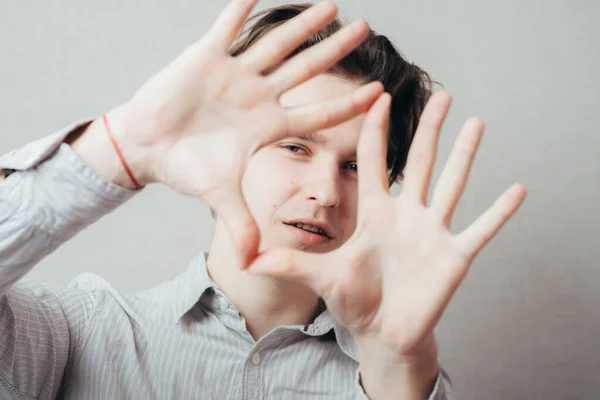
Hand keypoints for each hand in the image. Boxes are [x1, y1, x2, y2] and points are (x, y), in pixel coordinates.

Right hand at [105, 0, 382, 264]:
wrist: (149, 148)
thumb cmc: (186, 169)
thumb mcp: (220, 197)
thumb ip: (242, 225)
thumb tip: (255, 264)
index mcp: (267, 126)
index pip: (316, 115)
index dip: (347, 106)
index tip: (379, 94)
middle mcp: (257, 96)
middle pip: (304, 69)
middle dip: (334, 50)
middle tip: (366, 29)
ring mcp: (234, 74)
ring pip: (276, 44)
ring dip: (303, 25)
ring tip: (331, 6)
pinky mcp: (205, 57)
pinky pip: (227, 26)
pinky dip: (242, 7)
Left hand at [248, 91, 526, 356]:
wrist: (382, 331)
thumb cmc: (354, 299)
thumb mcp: (322, 276)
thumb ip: (290, 264)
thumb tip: (247, 261)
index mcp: (374, 212)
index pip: (372, 162)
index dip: (374, 130)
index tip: (377, 96)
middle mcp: (405, 215)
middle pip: (418, 163)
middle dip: (428, 129)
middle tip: (440, 94)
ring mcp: (432, 233)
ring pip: (450, 185)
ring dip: (464, 155)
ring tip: (477, 122)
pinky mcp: (453, 257)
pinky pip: (480, 230)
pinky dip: (498, 212)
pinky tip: (517, 189)